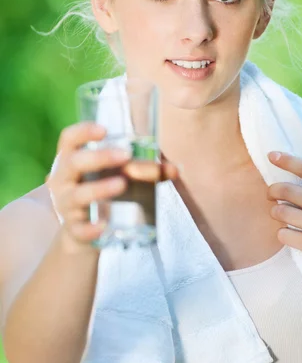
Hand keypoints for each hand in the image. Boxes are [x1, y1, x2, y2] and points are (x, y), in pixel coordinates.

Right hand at [46, 122, 178, 250]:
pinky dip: (90, 228)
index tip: (104, 130)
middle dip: (99, 157)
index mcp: (71, 159)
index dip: (83, 131)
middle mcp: (63, 180)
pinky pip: (79, 229)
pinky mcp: (74, 230)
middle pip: (74, 163)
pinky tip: (104, 226)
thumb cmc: (102, 189)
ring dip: (99, 189)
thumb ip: (147, 170)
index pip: (69, 139)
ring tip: (122, 184)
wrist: (83, 232)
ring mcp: (66, 205)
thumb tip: (176, 169)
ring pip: (77, 195)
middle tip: (125, 155)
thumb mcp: (118, 175)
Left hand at [266, 151, 301, 290]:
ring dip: (275, 211)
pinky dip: (282, 233)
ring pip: (281, 211)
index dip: (287, 161)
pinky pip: (285, 234)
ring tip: (279, 213)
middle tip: (271, 193)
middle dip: (273, 189)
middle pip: (287, 190)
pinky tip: (287, 233)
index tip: (272, 155)